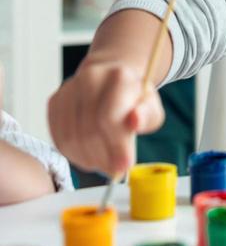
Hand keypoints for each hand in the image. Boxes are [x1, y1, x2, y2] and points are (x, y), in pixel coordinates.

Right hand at [47, 57, 164, 175]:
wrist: (111, 82)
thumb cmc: (133, 101)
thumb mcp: (151, 108)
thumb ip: (147, 117)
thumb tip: (135, 121)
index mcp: (118, 76)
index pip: (109, 117)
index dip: (116, 146)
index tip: (125, 165)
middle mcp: (90, 77)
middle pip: (89, 130)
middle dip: (103, 157)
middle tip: (115, 168)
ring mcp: (68, 88)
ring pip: (71, 137)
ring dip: (88, 159)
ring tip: (104, 161)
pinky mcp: (54, 101)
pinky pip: (58, 138)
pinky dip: (73, 154)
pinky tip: (89, 154)